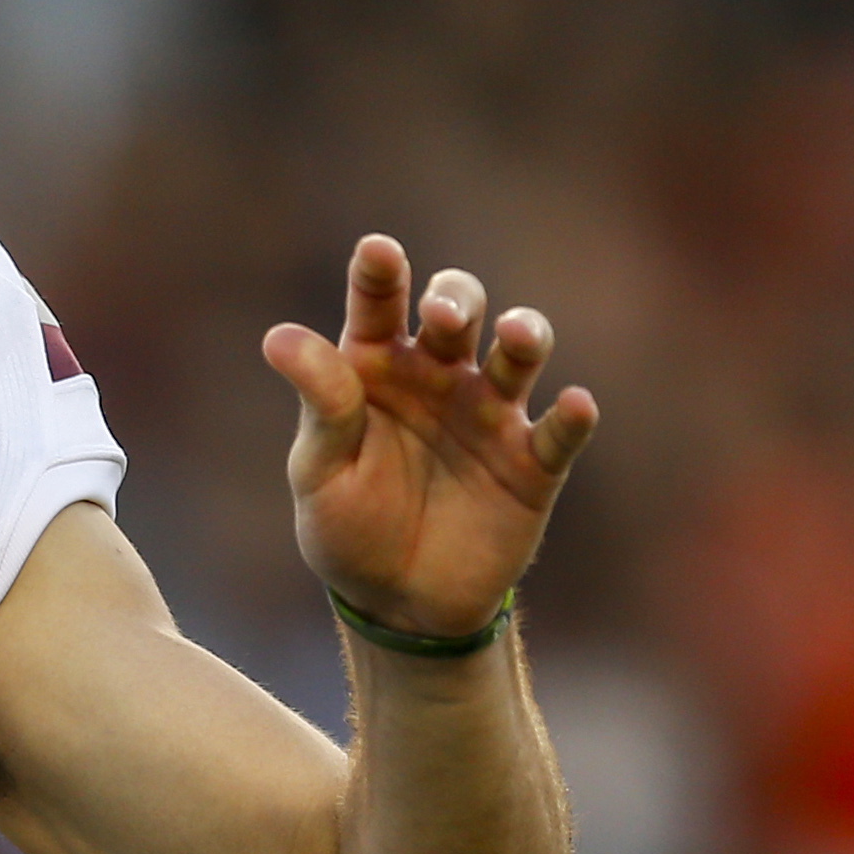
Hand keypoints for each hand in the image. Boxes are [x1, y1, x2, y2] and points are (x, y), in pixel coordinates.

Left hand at [261, 235, 596, 639]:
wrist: (396, 603)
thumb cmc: (346, 526)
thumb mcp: (319, 469)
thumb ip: (320, 403)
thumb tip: (279, 337)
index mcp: (375, 367)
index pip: (378, 304)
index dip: (380, 272)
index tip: (378, 250)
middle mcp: (438, 376)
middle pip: (458, 311)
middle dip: (458, 299)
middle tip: (443, 316)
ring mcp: (490, 416)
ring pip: (520, 354)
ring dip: (526, 336)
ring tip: (519, 336)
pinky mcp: (532, 465)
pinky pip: (559, 433)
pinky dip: (572, 418)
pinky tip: (574, 406)